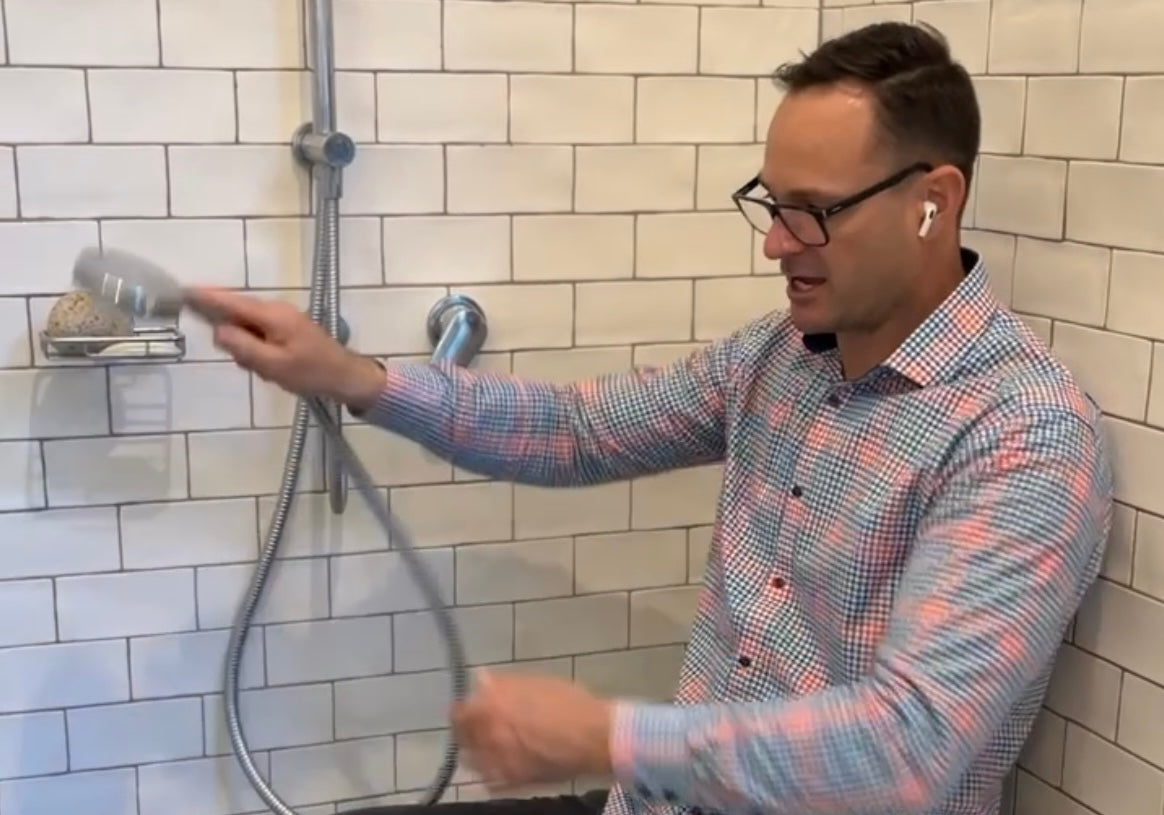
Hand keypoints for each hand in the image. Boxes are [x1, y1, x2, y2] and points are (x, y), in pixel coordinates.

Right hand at [185, 287, 384, 409]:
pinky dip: (260, 354)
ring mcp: (282, 319)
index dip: (206, 298)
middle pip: (237, 317)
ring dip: (250, 352)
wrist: (346, 378)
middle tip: (252, 365)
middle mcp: (275, 310)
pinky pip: (261, 337)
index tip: (182, 291)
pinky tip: (274, 370)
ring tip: (269, 371)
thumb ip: (243, 347)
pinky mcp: (286, 329)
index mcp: (272, 315)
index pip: (231, 302)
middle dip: (235, 341)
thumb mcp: (273, 365)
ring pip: (248, 330)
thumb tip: (218, 330)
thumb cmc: (311, 373)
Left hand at [451, 669, 614, 792]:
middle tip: (475, 726)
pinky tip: (501, 765)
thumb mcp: (535, 682)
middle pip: (462, 737)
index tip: (465, 707)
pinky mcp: (512, 782)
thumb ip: (503, 684)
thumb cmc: (567, 702)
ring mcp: (498, 762)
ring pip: (471, 760)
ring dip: (475, 751)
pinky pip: (489, 780)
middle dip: (466, 730)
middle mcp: (487, 735)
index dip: (461, 709)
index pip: (459, 711)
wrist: (593, 736)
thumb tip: (481, 679)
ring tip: (487, 746)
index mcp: (491, 706)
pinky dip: (490, 772)